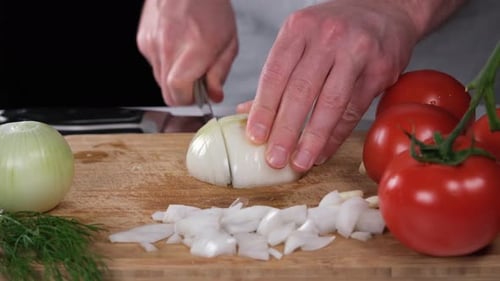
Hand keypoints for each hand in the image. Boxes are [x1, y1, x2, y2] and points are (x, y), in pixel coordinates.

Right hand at [136, 0, 237, 104]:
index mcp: (193, 50)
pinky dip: (166, 63)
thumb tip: (213, 96)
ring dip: (174, 78)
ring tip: (188, 58)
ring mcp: (151, 45)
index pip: (178, 94)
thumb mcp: (228, 42)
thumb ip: (220, 73)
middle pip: (167, 93)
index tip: (200, 94)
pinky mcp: (143, 40)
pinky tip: (177, 47)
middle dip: (183, 93)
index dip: (190, 100)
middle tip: (197, 79)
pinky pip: (154, 65)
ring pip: (159, 80)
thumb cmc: (210, 7)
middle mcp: (168, 49)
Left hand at [243, 0, 419, 172]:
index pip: (275, 74)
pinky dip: (335, 136)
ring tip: (299, 162)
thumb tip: (246, 113)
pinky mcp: (379, 70)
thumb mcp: (302, 39)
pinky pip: (353, 110)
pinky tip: (323, 151)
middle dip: (285, 130)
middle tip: (274, 159)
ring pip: (329, 104)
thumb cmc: (336, 29)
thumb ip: (277, 75)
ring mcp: (356, 52)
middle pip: (300, 91)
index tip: (255, 136)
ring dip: (312, 139)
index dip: (263, 109)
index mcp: (299, 28)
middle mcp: (327, 37)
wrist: (387, 9)